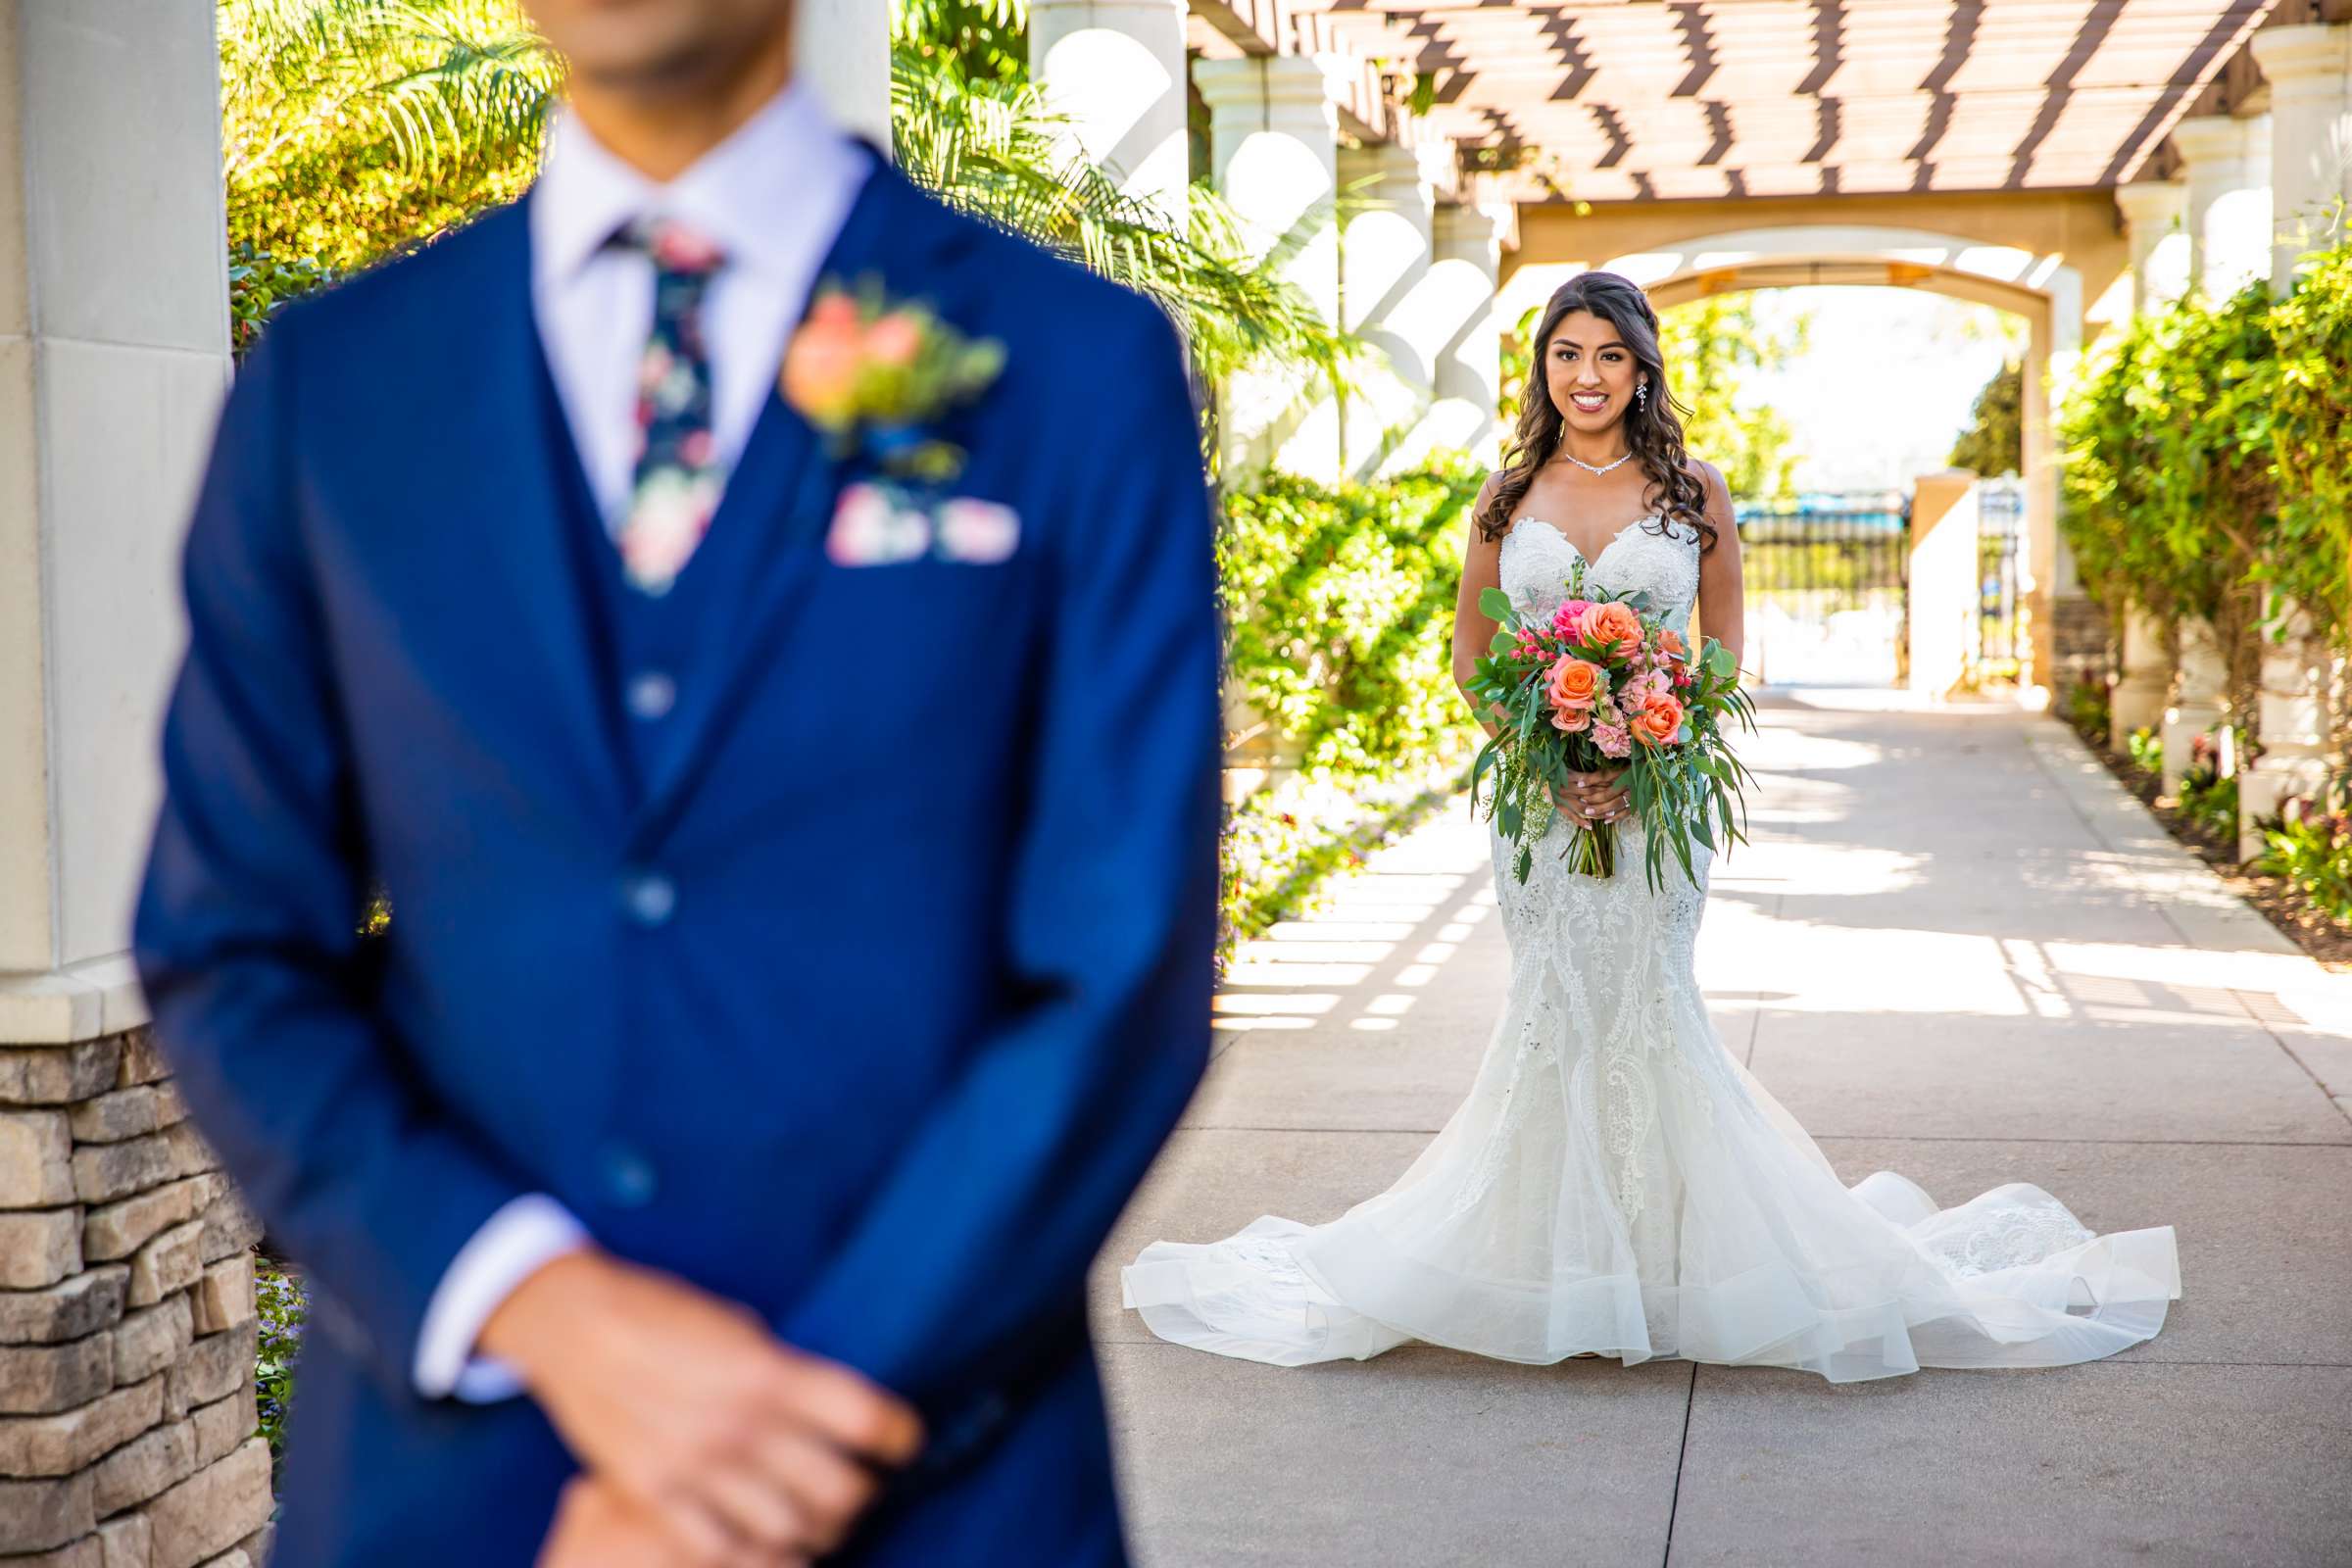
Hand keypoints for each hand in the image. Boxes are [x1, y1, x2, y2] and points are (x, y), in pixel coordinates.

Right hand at [485, 1250, 922, 1564]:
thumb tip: (837, 1416)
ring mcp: (695, 1467)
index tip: (901, 1440)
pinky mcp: (654, 1496)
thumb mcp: (742, 1329)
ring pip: (791, 1530)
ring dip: (817, 1530)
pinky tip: (771, 1541)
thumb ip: (788, 1375)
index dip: (899, 1436)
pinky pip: (725, 1550)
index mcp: (769, 1371)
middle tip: (860, 1484)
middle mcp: (739, 1424)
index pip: (865, 1419)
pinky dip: (759, 1554)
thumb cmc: (665, 1314)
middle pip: (841, 1491)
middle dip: (863, 1493)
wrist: (574, 1325)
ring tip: (818, 1518)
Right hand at [1553, 766, 1628, 824]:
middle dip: (1605, 799)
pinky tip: (1590, 827)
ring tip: (1608, 816)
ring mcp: (1562, 798)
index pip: (1592, 782)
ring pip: (1583, 807)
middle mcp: (1567, 787)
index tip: (1618, 788)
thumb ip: (1583, 775)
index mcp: (1571, 777)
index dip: (1606, 785)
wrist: (1537, 776)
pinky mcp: (1557, 806)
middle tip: (1619, 803)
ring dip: (1596, 812)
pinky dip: (1580, 822)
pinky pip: (1570, 815)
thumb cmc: (1554, 771)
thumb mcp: (1568, 770)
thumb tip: (1603, 778)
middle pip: (1590, 794)